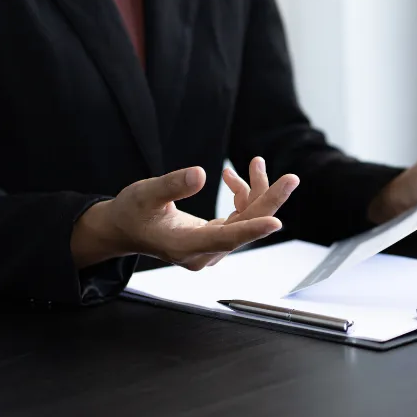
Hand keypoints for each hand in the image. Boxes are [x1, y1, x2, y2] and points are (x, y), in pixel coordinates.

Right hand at [71, 158, 298, 270]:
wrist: (124, 228)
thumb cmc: (132, 213)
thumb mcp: (144, 194)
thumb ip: (172, 185)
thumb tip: (200, 174)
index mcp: (184, 246)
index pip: (225, 239)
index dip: (251, 230)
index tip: (275, 222)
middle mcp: (203, 253)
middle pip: (245, 228)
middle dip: (268, 200)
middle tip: (291, 179)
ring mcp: (212, 248)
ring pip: (246, 221)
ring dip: (255, 192)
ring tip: (256, 163)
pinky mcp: (217, 239)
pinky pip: (240, 219)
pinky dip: (243, 196)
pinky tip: (233, 178)